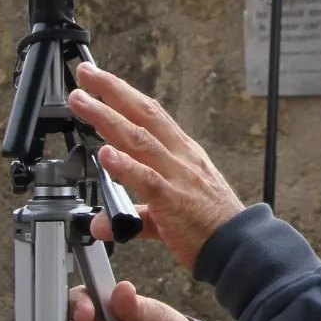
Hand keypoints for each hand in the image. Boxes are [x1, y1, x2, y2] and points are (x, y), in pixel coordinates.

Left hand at [67, 62, 244, 271]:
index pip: (150, 114)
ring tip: (82, 102)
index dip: (124, 94)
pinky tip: (105, 154)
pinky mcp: (173, 200)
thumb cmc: (210, 224)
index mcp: (182, 152)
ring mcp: (177, 176)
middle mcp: (179, 156)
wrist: (238, 246)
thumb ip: (134, 214)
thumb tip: (102, 222)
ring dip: (107, 117)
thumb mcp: (168, 212)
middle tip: (86, 74)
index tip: (101, 80)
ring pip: (138, 139)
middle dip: (112, 91)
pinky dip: (125, 165)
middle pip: (143, 114)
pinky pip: (146, 179)